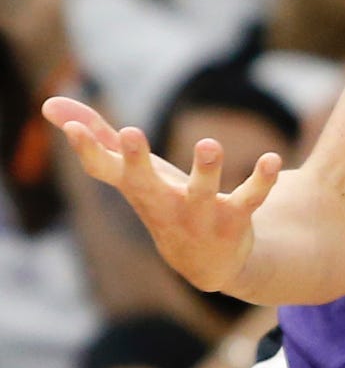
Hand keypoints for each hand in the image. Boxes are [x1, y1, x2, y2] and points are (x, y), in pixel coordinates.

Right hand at [41, 96, 281, 293]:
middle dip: (136, 160)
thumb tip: (50, 103)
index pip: (103, 169)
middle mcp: (163, 203)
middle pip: (143, 184)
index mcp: (136, 188)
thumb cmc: (164, 202)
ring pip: (202, 193)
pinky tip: (272, 160)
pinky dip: (261, 180)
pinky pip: (250, 199)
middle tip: (131, 132)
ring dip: (206, 170)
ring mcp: (199, 215)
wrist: (208, 264)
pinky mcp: (234, 221)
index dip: (87, 149)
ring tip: (209, 143)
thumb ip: (99, 138)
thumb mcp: (132, 172)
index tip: (72, 127)